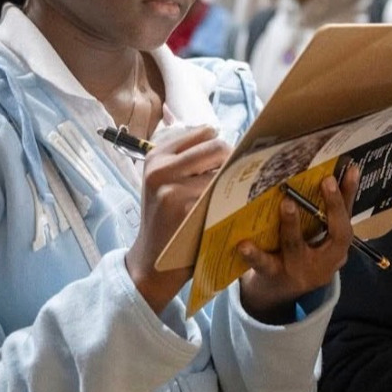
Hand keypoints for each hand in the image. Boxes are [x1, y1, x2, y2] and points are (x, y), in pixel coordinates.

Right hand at [126, 125, 231, 313]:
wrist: (151, 259)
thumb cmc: (165, 217)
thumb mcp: (163, 181)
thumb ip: (185, 157)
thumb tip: (219, 132)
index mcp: (156, 157)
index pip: (203, 133)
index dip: (221, 142)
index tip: (230, 153)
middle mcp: (161, 169)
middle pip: (217, 147)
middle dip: (233, 158)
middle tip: (240, 172)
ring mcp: (174, 189)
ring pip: (224, 171)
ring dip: (236, 180)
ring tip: (237, 191)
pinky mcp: (188, 210)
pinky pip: (224, 194)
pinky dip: (234, 199)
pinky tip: (235, 206)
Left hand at [236, 164, 360, 323]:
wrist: (278, 294)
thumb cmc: (302, 256)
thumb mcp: (320, 240)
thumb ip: (329, 213)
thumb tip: (342, 168)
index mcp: (337, 249)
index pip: (348, 219)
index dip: (350, 196)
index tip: (350, 169)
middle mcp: (324, 261)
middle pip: (335, 235)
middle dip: (333, 207)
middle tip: (326, 180)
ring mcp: (299, 270)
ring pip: (296, 246)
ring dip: (292, 224)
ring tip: (287, 204)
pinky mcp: (273, 275)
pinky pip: (264, 264)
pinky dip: (254, 254)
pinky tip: (243, 244)